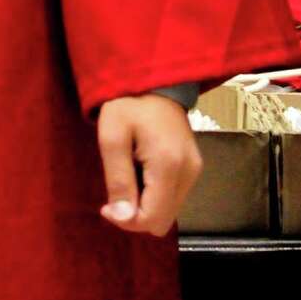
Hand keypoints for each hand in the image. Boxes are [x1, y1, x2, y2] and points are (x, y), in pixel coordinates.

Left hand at [96, 94, 201, 235]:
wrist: (155, 78)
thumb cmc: (128, 102)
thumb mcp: (112, 136)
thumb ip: (118, 179)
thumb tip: (123, 217)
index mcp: (169, 165)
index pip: (152, 219)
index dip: (126, 221)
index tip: (107, 204)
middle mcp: (189, 172)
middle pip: (162, 221)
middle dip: (136, 214)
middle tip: (117, 188)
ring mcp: (194, 170)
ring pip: (168, 211)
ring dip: (145, 203)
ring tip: (130, 172)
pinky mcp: (193, 167)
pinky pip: (173, 197)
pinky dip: (154, 194)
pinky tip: (142, 169)